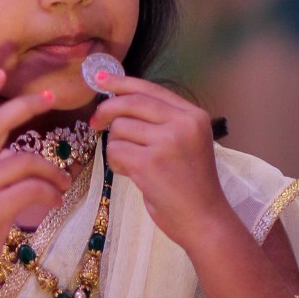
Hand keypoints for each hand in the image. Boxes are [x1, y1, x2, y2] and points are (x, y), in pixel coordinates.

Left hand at [89, 74, 230, 252]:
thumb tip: (118, 99)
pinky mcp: (150, 163)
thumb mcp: (186, 141)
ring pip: (119, 128)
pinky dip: (115, 161)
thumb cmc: (191, 183)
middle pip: (130, 103)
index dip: (122, 82)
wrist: (203, 218)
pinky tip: (128, 172)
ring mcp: (167, 142)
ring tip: (130, 162)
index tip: (100, 79)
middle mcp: (183, 124)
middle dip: (106, 110)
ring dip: (115, 145)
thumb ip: (161, 119)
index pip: (150, 89)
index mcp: (193, 115)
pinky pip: (115, 150)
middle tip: (95, 122)